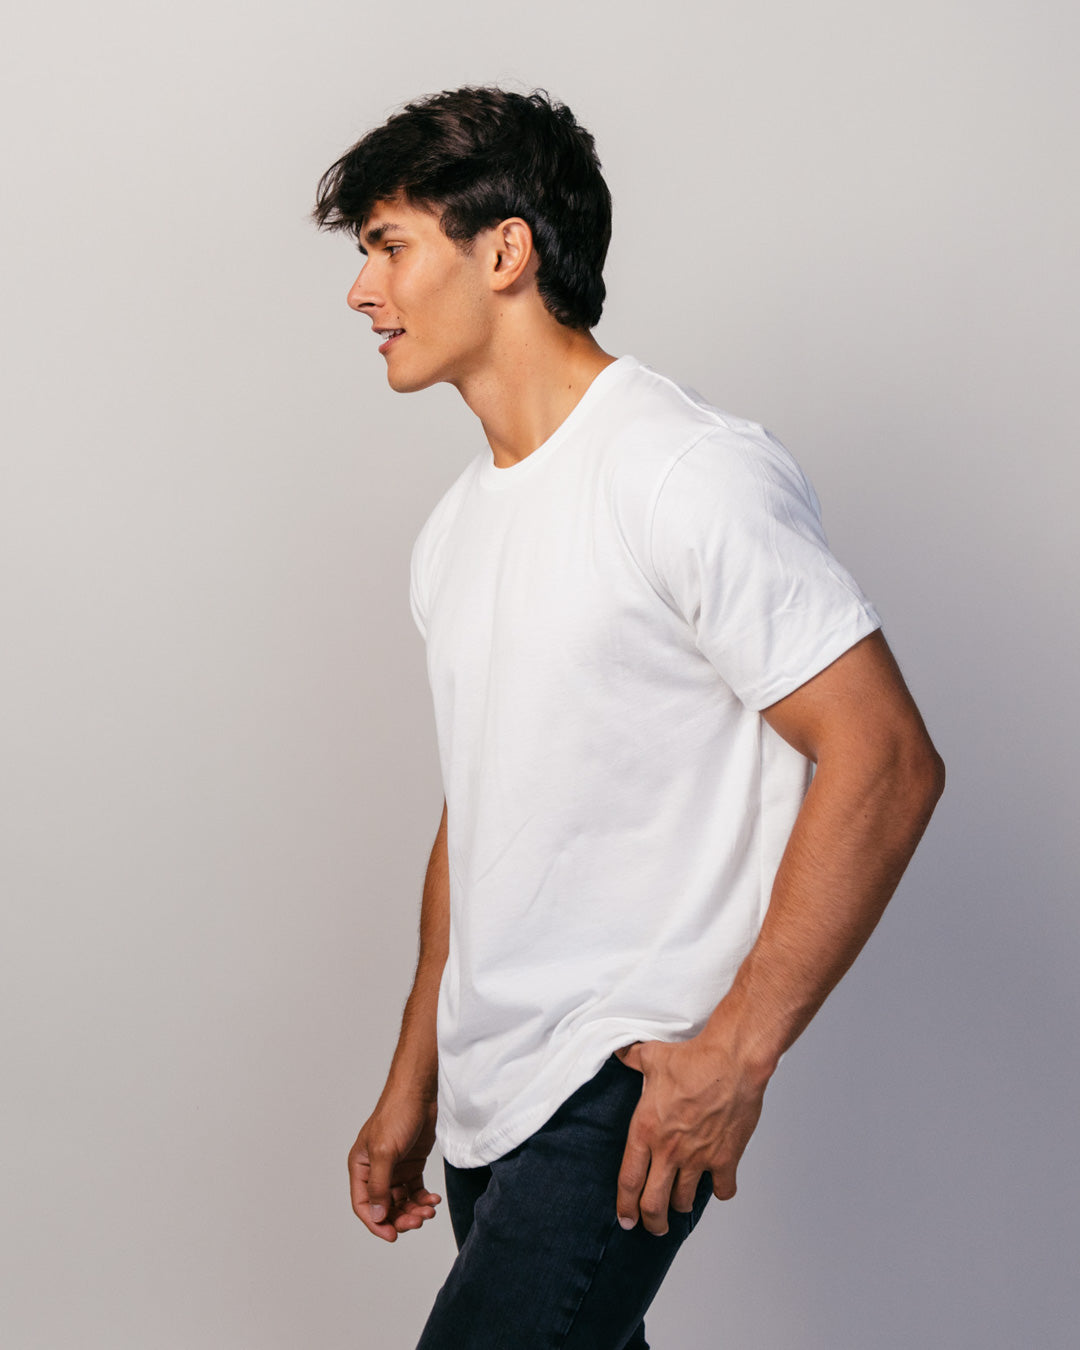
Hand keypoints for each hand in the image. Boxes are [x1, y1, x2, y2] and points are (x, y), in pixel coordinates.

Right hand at [348, 1094, 441, 1242]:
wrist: (420, 1093)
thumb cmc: (396, 1114)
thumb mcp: (385, 1151)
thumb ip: (379, 1185)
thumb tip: (377, 1214)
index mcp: (361, 1167)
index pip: (363, 1204)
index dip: (376, 1222)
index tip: (392, 1235)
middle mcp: (376, 1171)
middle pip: (384, 1206)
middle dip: (400, 1218)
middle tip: (417, 1221)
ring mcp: (395, 1169)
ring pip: (401, 1202)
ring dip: (414, 1210)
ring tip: (429, 1210)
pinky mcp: (412, 1165)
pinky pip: (415, 1191)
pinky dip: (423, 1199)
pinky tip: (433, 1201)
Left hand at [614, 1035, 766, 1234]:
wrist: (732, 1061)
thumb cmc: (693, 1059)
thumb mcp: (652, 1056)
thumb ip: (632, 1058)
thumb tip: (621, 1052)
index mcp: (646, 1130)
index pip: (629, 1180)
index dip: (625, 1206)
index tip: (625, 1219)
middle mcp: (669, 1150)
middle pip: (653, 1204)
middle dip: (652, 1222)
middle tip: (654, 1226)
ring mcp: (698, 1158)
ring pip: (684, 1200)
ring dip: (681, 1205)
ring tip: (680, 1202)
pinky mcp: (726, 1159)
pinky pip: (721, 1190)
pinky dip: (719, 1190)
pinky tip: (717, 1183)